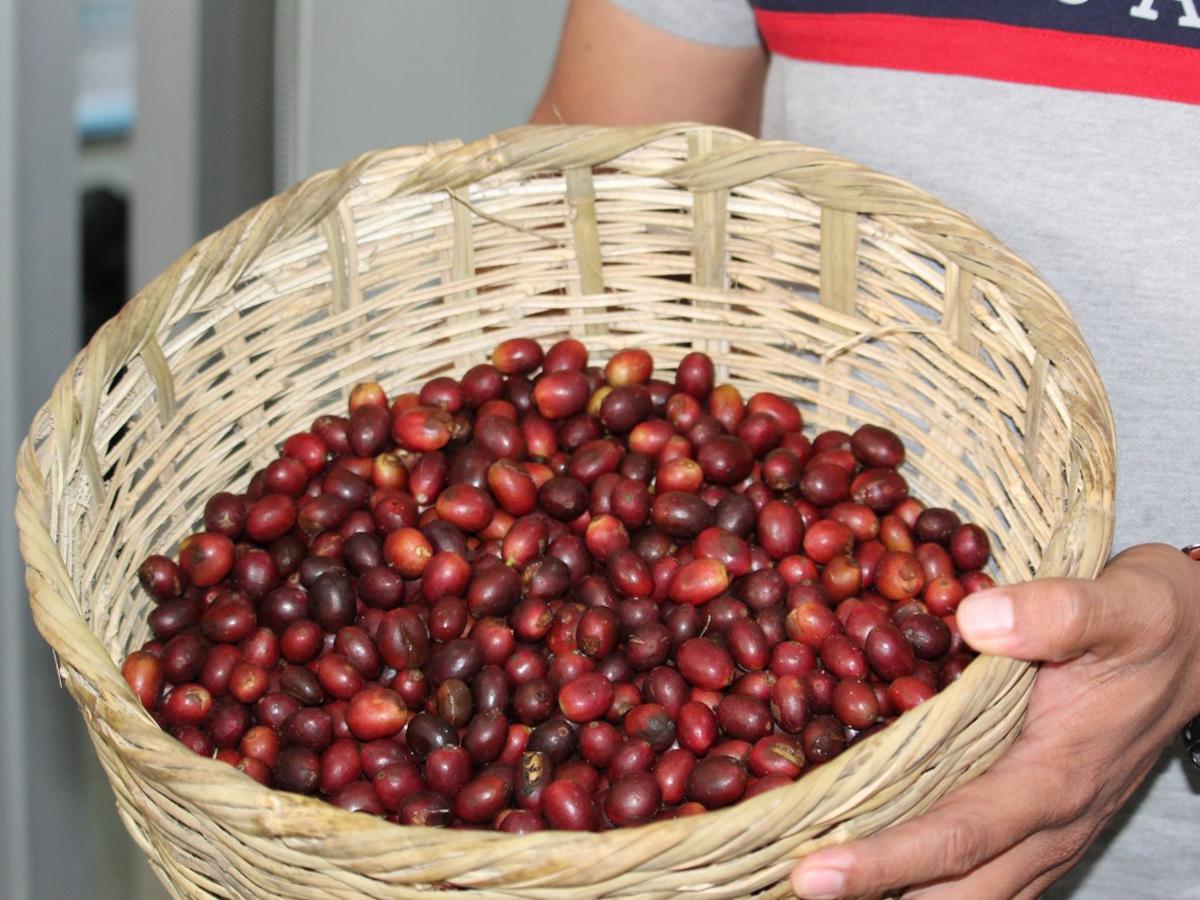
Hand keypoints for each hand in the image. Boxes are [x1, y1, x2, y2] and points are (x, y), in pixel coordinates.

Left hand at [790, 543, 1199, 898]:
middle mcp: (1047, 823)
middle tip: (783, 888)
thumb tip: (974, 620)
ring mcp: (1043, 831)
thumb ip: (1056, 612)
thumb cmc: (1154, 623)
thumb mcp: (1121, 604)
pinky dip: (922, 876)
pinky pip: (978, 869)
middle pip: (952, 890)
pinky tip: (866, 860)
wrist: (1198, 646)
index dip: (884, 861)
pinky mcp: (1034, 820)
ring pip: (966, 893)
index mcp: (1056, 777)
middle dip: (870, 897)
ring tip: (809, 886)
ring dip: (893, 896)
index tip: (810, 873)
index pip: (958, 835)